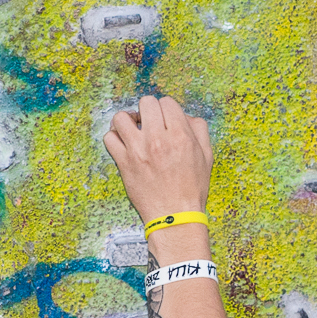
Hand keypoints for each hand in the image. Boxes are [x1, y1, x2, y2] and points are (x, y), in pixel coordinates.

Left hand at [103, 95, 215, 229]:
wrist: (175, 215)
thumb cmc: (192, 187)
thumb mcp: (207, 155)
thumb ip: (198, 129)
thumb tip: (184, 115)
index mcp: (181, 135)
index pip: (167, 102)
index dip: (166, 109)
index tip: (165, 119)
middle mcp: (158, 139)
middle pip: (146, 103)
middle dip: (148, 110)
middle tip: (149, 123)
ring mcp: (138, 151)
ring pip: (121, 117)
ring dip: (127, 120)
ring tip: (132, 129)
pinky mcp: (124, 163)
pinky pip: (109, 138)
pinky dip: (114, 137)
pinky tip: (123, 143)